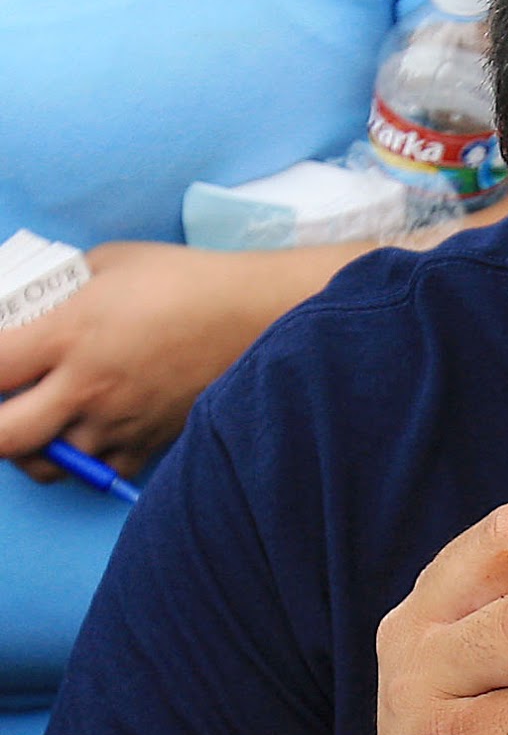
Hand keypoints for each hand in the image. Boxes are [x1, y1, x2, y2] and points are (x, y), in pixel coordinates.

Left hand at [0, 241, 277, 476]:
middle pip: (4, 438)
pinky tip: (90, 434)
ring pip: (52, 465)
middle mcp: (87, 387)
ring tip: (41, 422)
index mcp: (66, 334)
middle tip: (2, 407)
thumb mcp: (107, 263)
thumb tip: (32, 299)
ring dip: (34, 448)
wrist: (255, 313)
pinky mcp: (153, 439)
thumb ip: (60, 288)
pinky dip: (89, 462)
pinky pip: (105, 472)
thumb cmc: (184, 280)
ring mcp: (121, 420)